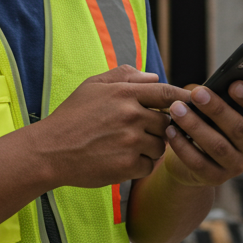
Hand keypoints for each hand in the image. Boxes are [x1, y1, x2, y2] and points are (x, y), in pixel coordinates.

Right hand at [29, 66, 189, 189]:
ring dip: (149, 148)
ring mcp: (130, 141)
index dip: (184, 98)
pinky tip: (119, 160)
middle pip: (167, 123)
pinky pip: (149, 166)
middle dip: (159, 128)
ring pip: (160, 146)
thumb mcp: (93, 86)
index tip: (194, 104)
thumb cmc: (72, 116)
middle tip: (137, 132)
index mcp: (125, 93)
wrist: (49, 151)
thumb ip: (125, 76)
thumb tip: (154, 76)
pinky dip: (139, 165)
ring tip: (124, 146)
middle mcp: (131, 115)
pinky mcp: (127, 166)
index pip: (167, 93)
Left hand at [162, 79, 242, 187]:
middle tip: (196, 93)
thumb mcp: (227, 108)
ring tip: (176, 109)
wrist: (196, 159)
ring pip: (217, 146)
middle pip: (237, 128)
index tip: (233, 84)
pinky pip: (198, 162)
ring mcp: (235, 166)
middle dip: (216, 109)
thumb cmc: (213, 124)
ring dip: (195, 125)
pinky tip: (170, 131)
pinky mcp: (215, 178)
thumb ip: (241, 93)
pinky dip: (183, 146)